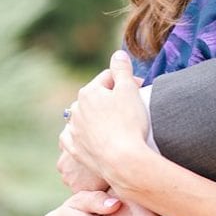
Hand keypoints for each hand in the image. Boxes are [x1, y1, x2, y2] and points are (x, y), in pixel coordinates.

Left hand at [60, 52, 156, 197]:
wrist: (124, 161)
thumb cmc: (129, 123)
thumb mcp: (129, 90)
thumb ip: (122, 69)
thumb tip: (118, 54)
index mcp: (88, 92)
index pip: (109, 78)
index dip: (127, 81)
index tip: (142, 90)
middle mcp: (75, 109)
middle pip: (96, 98)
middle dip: (111, 99)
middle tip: (131, 108)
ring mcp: (74, 130)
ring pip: (84, 117)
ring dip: (96, 117)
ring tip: (115, 125)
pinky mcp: (74, 149)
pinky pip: (74, 138)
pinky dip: (81, 136)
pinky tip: (91, 138)